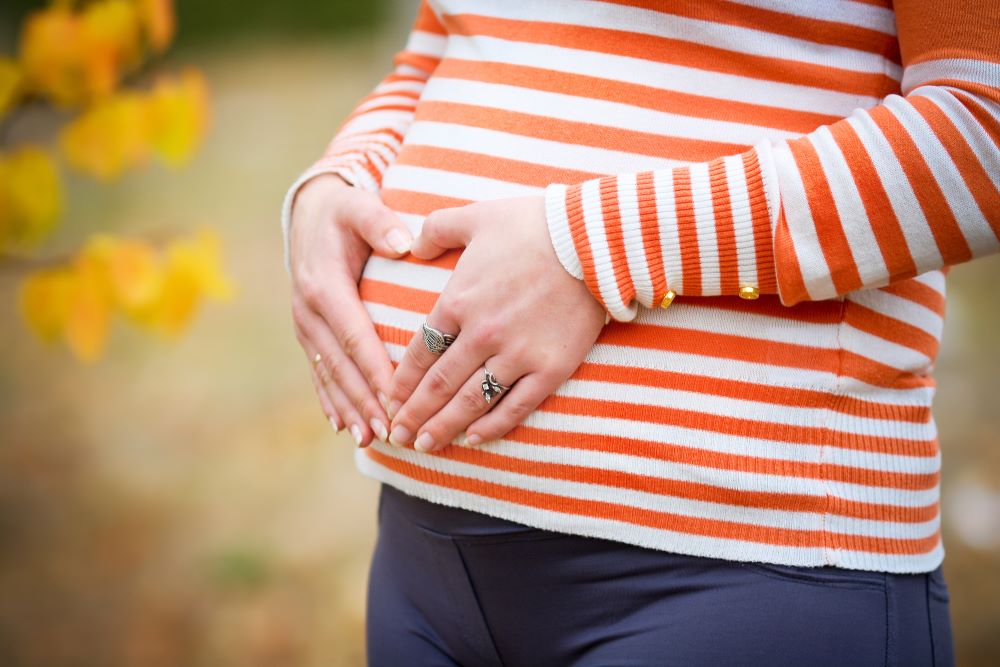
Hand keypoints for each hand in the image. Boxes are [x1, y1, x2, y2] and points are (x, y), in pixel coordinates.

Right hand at [288, 173, 411, 446]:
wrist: (308, 213)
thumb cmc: (343, 212)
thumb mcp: (359, 206)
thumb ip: (379, 222)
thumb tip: (403, 243)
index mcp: (324, 287)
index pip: (355, 337)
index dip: (375, 371)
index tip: (398, 398)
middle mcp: (309, 313)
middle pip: (342, 365)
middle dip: (366, 401)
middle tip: (391, 430)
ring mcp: (306, 326)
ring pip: (329, 375)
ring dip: (350, 408)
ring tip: (371, 438)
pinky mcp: (309, 334)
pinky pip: (320, 372)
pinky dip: (331, 400)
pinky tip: (344, 425)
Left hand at [384, 195, 606, 452]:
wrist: (594, 239)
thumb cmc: (533, 223)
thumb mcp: (475, 216)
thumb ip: (436, 230)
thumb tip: (410, 244)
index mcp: (458, 301)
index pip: (420, 352)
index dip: (402, 382)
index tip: (389, 401)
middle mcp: (481, 334)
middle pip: (438, 385)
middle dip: (413, 415)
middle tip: (395, 437)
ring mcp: (517, 354)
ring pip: (470, 402)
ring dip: (443, 428)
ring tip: (423, 447)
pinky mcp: (551, 367)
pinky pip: (516, 405)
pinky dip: (492, 426)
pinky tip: (474, 439)